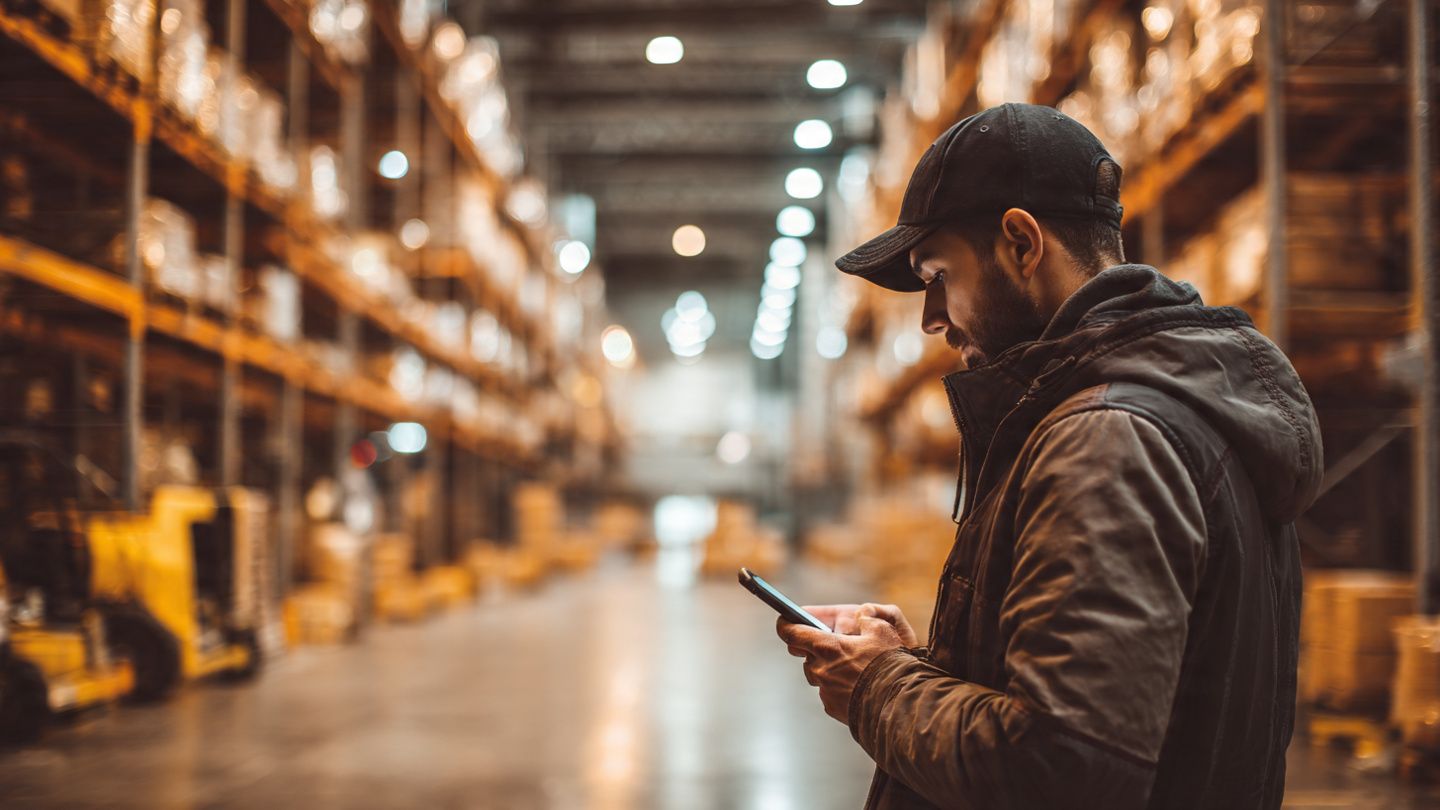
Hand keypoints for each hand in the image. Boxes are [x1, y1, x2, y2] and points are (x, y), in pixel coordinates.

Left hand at [776, 607, 908, 725]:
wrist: (898, 705)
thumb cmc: (889, 665)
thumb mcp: (882, 631)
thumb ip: (868, 618)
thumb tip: (862, 614)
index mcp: (827, 647)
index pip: (791, 633)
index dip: (786, 625)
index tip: (785, 622)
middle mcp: (820, 669)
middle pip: (807, 655)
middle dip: (818, 650)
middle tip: (839, 649)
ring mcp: (825, 690)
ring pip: (819, 675)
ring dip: (829, 670)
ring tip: (853, 669)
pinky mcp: (832, 707)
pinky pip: (828, 692)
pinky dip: (838, 687)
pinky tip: (857, 686)